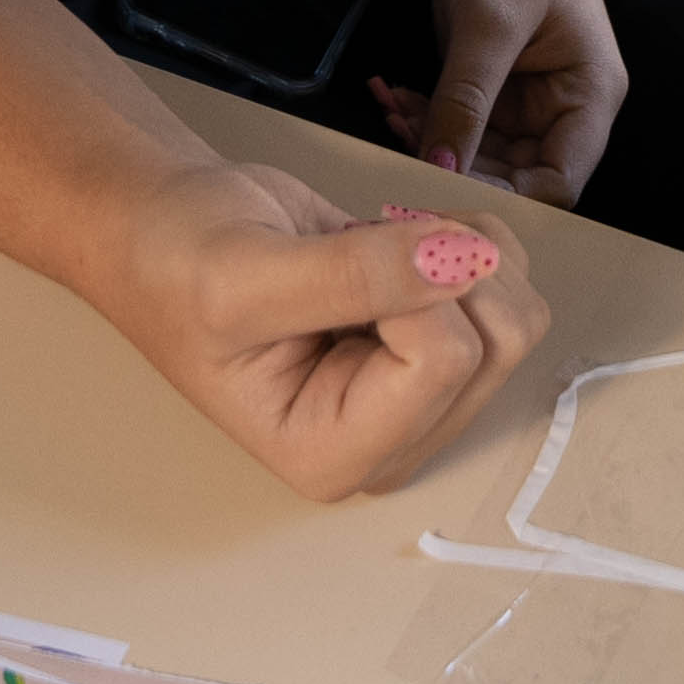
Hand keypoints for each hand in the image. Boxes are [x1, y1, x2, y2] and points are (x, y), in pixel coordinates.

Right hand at [104, 162, 549, 502]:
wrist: (167, 229)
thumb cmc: (180, 265)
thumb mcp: (244, 275)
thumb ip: (353, 276)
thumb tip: (459, 260)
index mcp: (333, 454)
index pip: (443, 364)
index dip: (410, 288)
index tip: (342, 260)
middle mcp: (388, 438)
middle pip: (496, 345)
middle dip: (442, 266)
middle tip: (360, 245)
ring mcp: (419, 396)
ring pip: (516, 317)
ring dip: (459, 250)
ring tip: (373, 243)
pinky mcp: (439, 348)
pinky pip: (509, 287)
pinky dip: (467, 239)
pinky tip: (399, 241)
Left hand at [385, 0, 625, 208]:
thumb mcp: (488, 22)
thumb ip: (466, 102)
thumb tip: (438, 173)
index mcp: (591, 92)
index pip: (559, 182)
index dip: (506, 199)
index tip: (444, 193)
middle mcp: (563, 103)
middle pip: (516, 176)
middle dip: (456, 169)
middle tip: (399, 154)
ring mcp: (523, 93)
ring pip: (477, 153)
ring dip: (430, 142)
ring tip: (390, 112)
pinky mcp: (487, 79)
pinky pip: (455, 120)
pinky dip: (421, 115)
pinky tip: (390, 96)